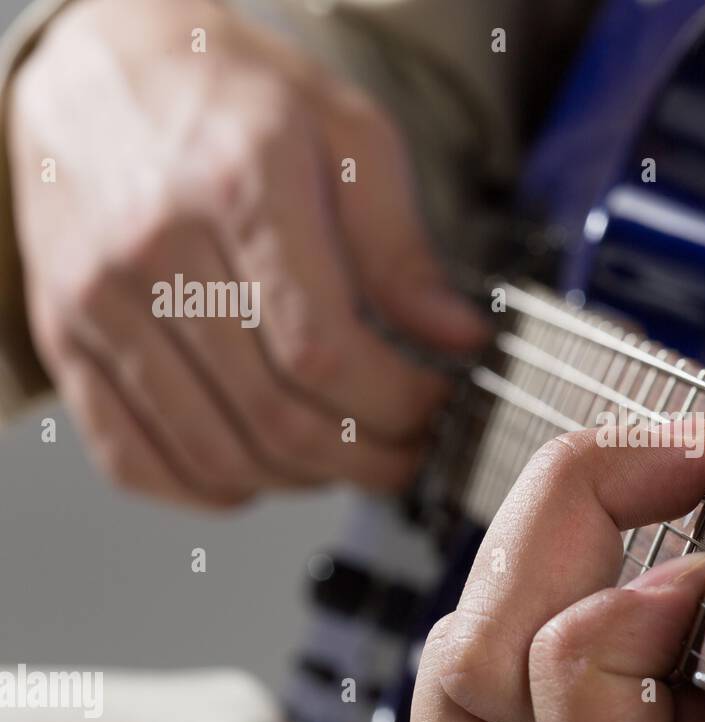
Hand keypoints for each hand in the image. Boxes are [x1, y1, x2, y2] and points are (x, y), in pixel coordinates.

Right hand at [8, 0, 485, 506]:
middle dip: (366, 458)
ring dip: (302, 481)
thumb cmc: (238, 100)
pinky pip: (133, 458)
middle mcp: (152, 249)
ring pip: (213, 450)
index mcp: (237, 185)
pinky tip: (264, 472)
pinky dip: (209, 490)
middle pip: (273, 413)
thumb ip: (402, 248)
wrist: (102, 69)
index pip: (324, 349)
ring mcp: (95, 302)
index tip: (438, 404)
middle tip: (411, 454)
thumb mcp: (349, 136)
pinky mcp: (65, 338)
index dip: (397, 402)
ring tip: (351, 460)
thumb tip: (459, 339)